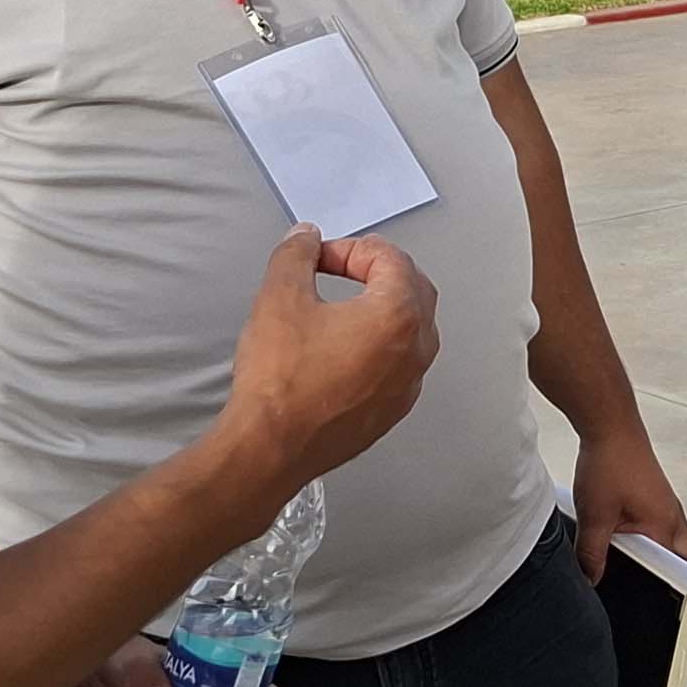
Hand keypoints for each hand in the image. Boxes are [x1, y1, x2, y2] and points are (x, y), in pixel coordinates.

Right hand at [209, 227, 440, 504]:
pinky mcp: (392, 413)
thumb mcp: (279, 298)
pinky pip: (399, 365)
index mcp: (399, 315)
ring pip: (411, 329)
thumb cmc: (279, 375)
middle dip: (377, 270)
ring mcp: (409, 386)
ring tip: (341, 305)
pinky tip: (344, 349)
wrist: (270, 449)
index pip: (390, 259)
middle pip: (413, 289)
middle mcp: (416, 350)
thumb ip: (296, 256)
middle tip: (338, 268)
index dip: (350, 248)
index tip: (316, 258)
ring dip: (382, 307)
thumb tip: (306, 237)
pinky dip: (380, 344)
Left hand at [569, 431, 686, 583]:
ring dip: (661, 558)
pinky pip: (662, 526)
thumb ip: (592, 554)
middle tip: (658, 598)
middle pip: (685, 559)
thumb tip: (591, 580)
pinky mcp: (656, 496)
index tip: (667, 612)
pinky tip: (628, 542)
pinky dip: (651, 540)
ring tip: (640, 572)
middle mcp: (674, 517)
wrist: (611, 425)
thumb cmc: (610, 464)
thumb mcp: (595, 517)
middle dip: (676, 579)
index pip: (682, 572)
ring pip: (674, 542)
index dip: (675, 594)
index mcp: (665, 527)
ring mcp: (667, 505)